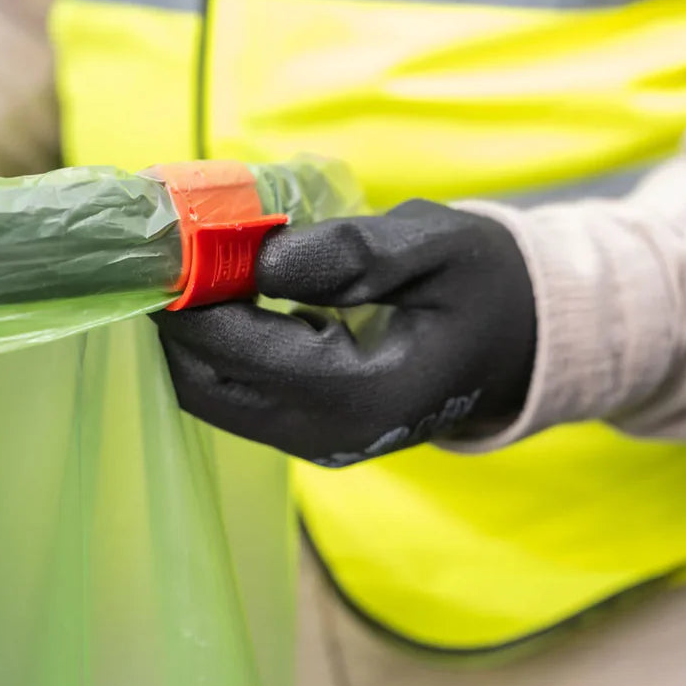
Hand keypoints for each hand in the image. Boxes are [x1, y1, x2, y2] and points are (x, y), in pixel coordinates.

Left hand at [153, 201, 536, 465]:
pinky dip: (215, 353)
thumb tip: (261, 258)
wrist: (519, 344)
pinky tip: (226, 300)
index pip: (241, 350)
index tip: (166, 243)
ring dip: (190, 337)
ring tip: (192, 270)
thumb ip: (352, 252)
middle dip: (177, 320)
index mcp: (363, 391)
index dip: (192, 299)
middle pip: (208, 386)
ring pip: (213, 399)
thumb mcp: (435, 245)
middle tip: (169, 252)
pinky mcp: (310, 434)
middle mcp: (329, 433)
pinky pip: (236, 400)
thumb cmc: (483, 285)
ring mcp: (317, 442)